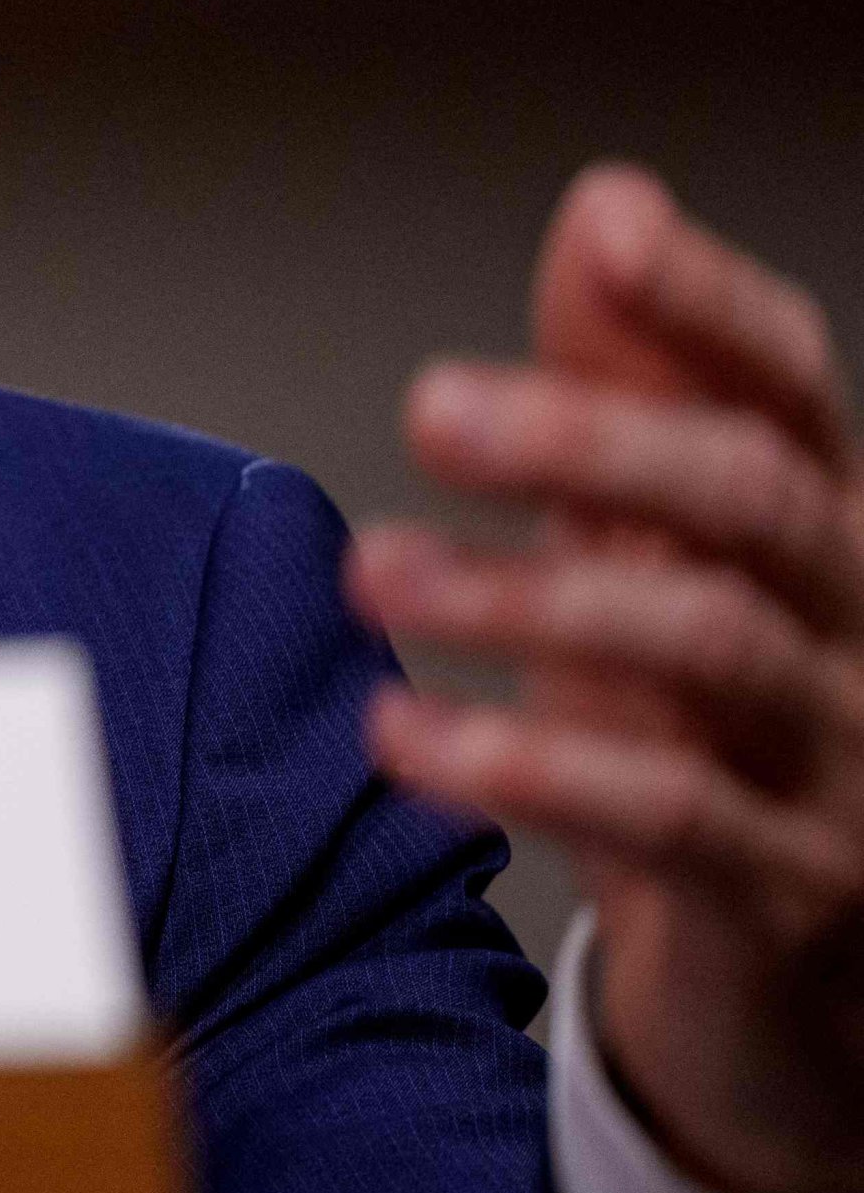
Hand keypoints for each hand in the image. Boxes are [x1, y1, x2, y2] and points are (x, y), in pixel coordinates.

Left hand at [347, 161, 863, 1192]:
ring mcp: (839, 760)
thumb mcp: (664, 548)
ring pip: (713, 646)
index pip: (789, 384)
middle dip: (599, 437)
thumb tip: (606, 202)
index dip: (706, 304)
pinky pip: (671, 816)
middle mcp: (854, 625)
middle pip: (758, 495)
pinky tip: (403, 740)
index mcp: (818, 526)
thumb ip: (632, 385)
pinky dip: (530, 768)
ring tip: (376, 575)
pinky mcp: (791, 893)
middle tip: (432, 406)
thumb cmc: (713, 732)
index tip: (605, 232)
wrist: (805, 990)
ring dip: (528, 601)